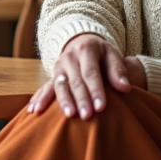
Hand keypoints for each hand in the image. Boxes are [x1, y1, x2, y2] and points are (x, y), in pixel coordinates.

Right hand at [27, 33, 145, 118]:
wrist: (81, 42)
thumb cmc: (101, 53)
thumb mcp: (112, 54)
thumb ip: (118, 70)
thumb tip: (125, 88)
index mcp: (85, 49)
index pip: (91, 73)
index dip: (96, 90)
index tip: (102, 107)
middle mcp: (69, 57)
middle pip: (75, 81)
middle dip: (81, 99)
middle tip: (87, 116)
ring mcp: (58, 66)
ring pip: (60, 86)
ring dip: (64, 101)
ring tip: (69, 116)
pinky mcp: (52, 76)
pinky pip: (45, 88)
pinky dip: (39, 99)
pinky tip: (34, 111)